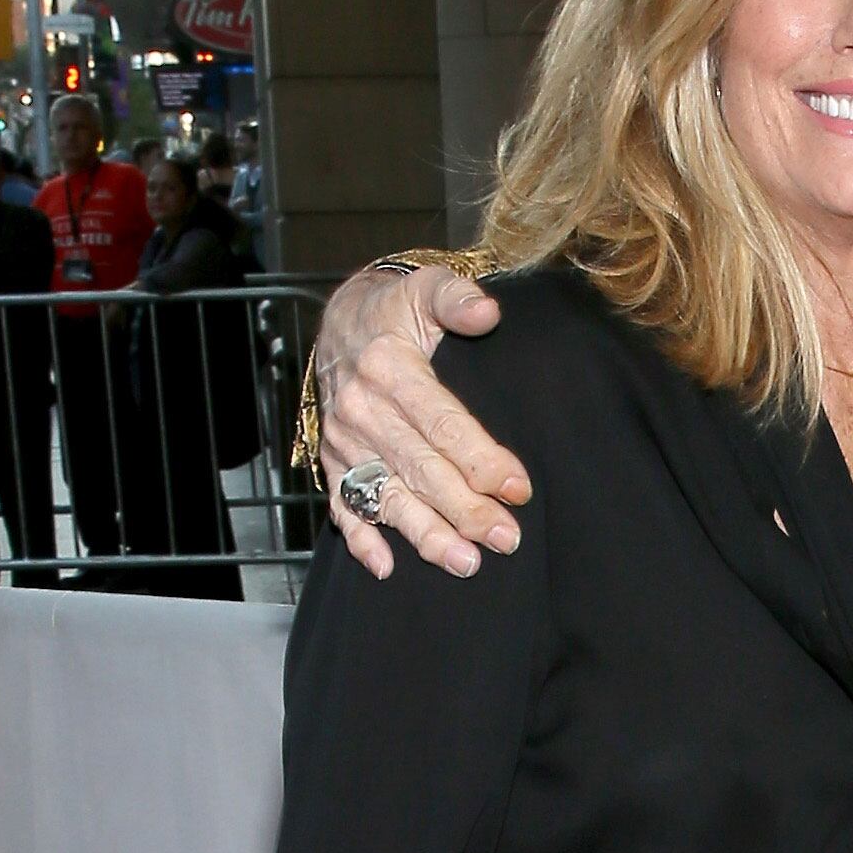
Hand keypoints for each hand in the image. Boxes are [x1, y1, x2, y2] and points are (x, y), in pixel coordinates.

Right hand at [313, 265, 524, 578]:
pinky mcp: (334, 462)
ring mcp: (345, 441)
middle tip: (505, 539)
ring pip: (387, 495)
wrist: (342, 321)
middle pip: (420, 468)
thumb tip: (486, 312)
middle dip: (465, 509)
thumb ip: (456, 297)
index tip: (518, 488)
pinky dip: (360, 538)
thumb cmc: (395, 310)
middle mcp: (362, 410)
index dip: (480, 458)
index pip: (441, 423)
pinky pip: (342, 506)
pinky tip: (387, 566)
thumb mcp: (425, 287)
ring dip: (425, 534)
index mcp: (389, 369)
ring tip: (465, 563)